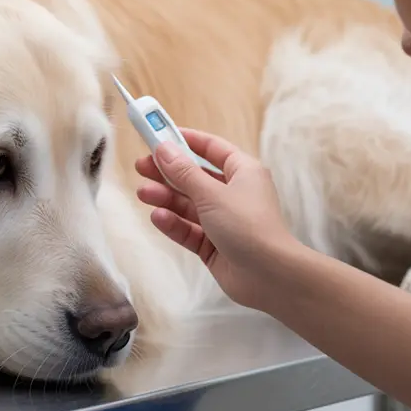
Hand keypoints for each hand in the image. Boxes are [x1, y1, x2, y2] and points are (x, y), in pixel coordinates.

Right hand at [134, 129, 304, 309]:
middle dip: (168, 173)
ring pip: (189, 205)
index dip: (186, 140)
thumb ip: (184, 173)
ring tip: (143, 194)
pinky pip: (189, 230)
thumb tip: (163, 148)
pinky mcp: (214, 245)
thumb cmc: (248, 225)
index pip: (212, 149)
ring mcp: (223, 221)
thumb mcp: (212, 194)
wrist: (270, 276)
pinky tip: (158, 217)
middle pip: (195, 177)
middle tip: (141, 167)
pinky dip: (174, 224)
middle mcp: (233, 194)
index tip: (159, 135)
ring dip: (166, 198)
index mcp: (242, 172)